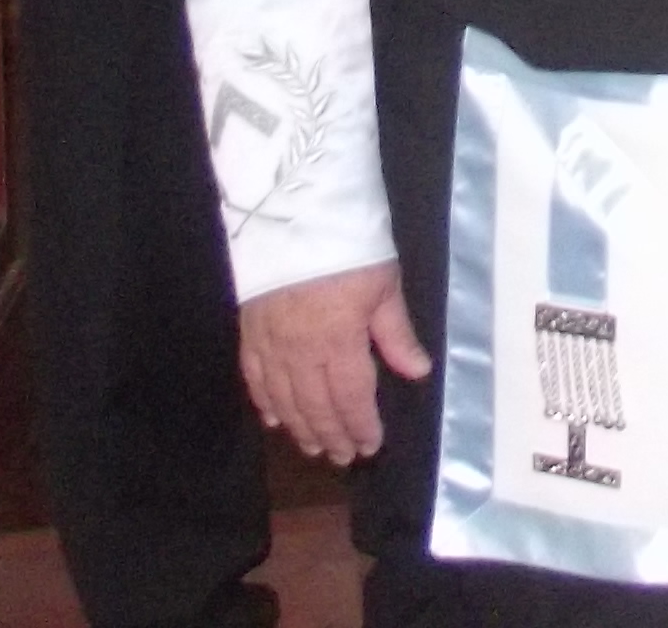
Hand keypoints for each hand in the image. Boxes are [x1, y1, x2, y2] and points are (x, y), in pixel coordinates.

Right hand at [239, 260, 427, 464]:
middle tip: (342, 457)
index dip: (360, 426)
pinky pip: (255, 378)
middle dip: (332, 435)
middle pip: (316, 406)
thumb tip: (418, 371)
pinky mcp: (249, 330)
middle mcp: (300, 352)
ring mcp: (270, 343)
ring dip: (300, 428)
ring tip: (314, 446)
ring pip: (284, 400)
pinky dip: (265, 402)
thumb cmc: (348, 244)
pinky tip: (274, 419)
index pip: (350, 398)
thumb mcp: (384, 283)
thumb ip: (396, 333)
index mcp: (338, 341)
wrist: (291, 210)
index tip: (370, 446)